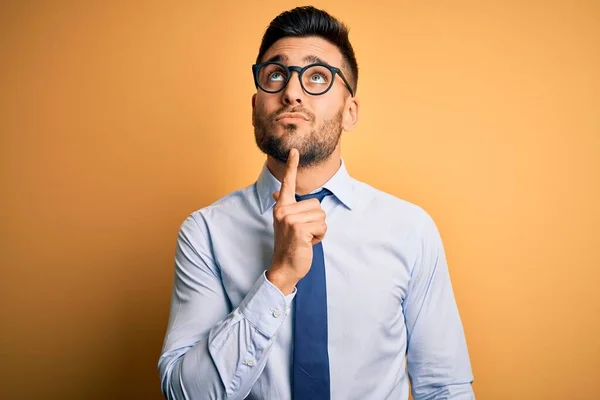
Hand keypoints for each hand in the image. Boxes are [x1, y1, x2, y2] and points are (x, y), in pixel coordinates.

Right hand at [266, 148, 327, 294]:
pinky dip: (320, 237)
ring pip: (322, 216)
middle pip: (317, 205)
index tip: (294, 150)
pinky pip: (322, 227)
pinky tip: (308, 243)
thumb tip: (278, 192)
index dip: (292, 166)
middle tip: (304, 234)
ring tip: (306, 239)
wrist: (284, 267)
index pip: (288, 183)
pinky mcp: (298, 229)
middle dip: (317, 222)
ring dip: (319, 230)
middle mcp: (283, 210)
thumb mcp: (285, 223)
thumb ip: (285, 206)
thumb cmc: (290, 246)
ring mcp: (290, 219)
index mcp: (282, 207)